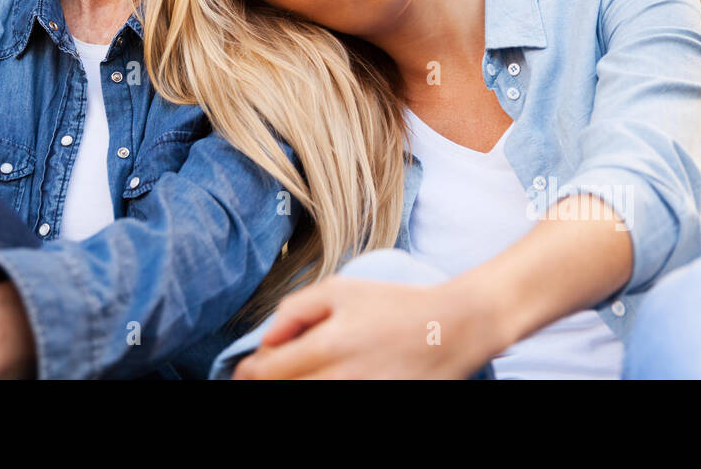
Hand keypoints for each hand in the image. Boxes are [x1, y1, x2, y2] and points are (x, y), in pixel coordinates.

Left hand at [231, 277, 493, 378]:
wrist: (453, 328)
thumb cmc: (394, 305)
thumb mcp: (342, 289)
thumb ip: (295, 310)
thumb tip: (264, 339)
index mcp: (330, 344)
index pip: (267, 372)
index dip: (249, 373)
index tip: (247, 372)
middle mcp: (344, 378)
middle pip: (283, 393)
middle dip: (269, 384)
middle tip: (270, 374)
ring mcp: (364, 395)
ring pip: (306, 402)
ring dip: (295, 389)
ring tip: (299, 375)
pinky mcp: (381, 403)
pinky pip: (335, 411)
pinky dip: (323, 392)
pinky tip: (326, 380)